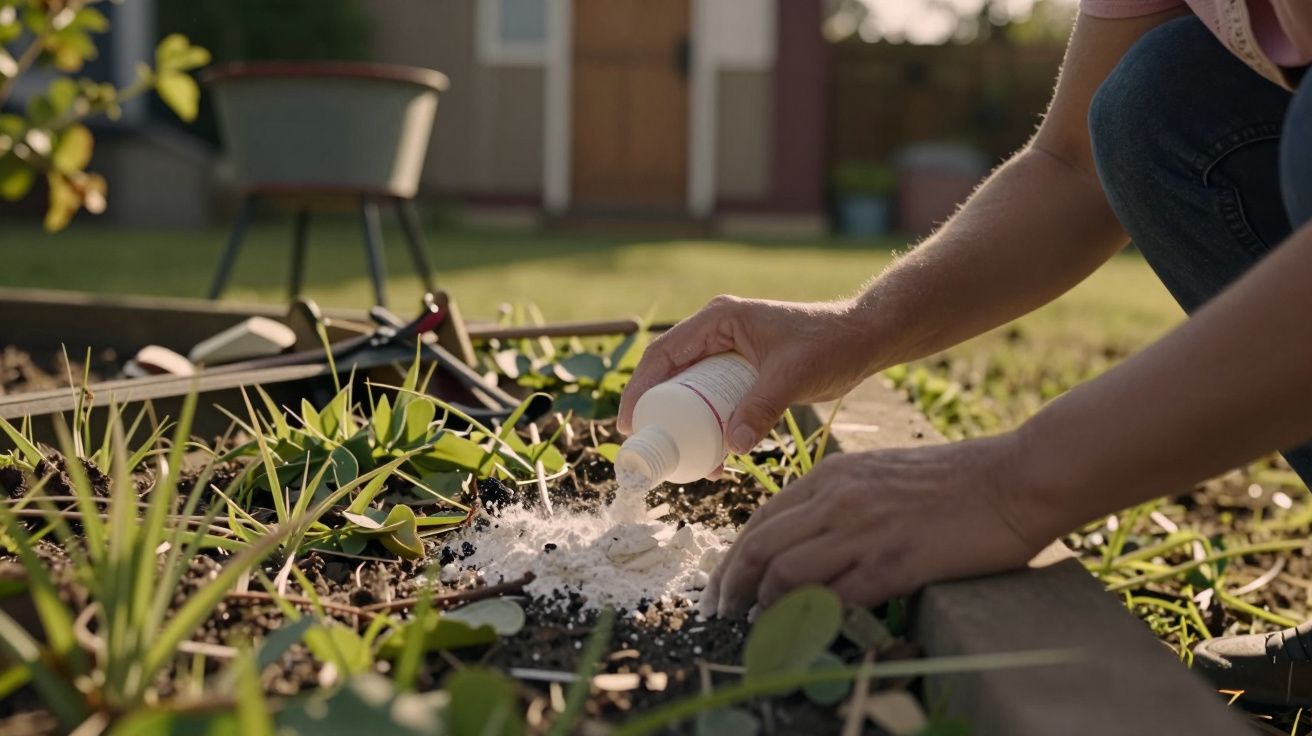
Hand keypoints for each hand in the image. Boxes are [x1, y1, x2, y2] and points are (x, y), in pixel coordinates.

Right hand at [619, 295, 883, 455]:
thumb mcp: (793, 376)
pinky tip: (718, 455)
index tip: (629, 425)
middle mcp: (716, 332)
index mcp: (718, 319)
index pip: (663, 355)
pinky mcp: (741, 370)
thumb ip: (762, 407)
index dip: (639, 389)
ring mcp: (727, 351)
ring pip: (690, 390)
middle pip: (669, 374)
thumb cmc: (831, 345)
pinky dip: (709, 425)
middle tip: (653, 450)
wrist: (864, 338)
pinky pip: (712, 398)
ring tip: (689, 461)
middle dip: (658, 413)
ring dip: (684, 423)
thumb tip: (731, 445)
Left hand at [701, 435, 1045, 617]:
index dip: (732, 560)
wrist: (1013, 478)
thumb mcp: (878, 476)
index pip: (759, 520)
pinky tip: (806, 633)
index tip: (722, 589)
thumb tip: (801, 546)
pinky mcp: (895, 561)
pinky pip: (836, 596)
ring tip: (757, 630)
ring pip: (784, 572)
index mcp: (832, 477)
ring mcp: (865, 530)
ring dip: (763, 607)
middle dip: (731, 588)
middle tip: (723, 617)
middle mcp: (838, 499)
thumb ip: (837, 504)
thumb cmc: (953, 481)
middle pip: (758, 547)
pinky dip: (812, 618)